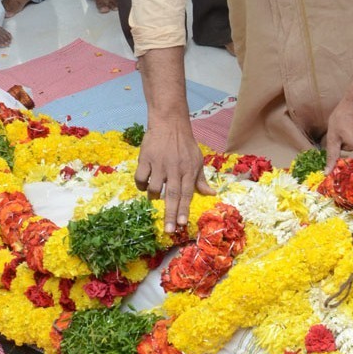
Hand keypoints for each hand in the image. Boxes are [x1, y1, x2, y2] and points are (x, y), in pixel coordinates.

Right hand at [135, 118, 214, 232]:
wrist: (169, 123)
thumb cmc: (185, 143)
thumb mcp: (197, 160)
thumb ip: (201, 179)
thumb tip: (211, 194)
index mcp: (188, 170)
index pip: (187, 193)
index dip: (184, 210)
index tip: (182, 224)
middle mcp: (175, 169)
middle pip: (172, 195)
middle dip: (170, 214)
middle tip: (168, 230)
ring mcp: (159, 164)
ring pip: (153, 188)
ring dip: (153, 196)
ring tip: (154, 197)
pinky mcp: (146, 158)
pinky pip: (140, 177)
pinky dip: (141, 184)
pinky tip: (144, 184)